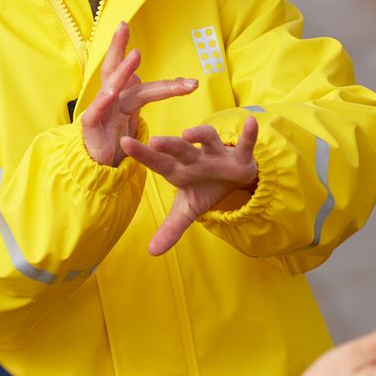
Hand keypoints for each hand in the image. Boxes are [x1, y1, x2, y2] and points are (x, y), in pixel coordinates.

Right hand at [80, 22, 197, 166]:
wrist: (97, 172)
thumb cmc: (113, 145)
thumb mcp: (128, 122)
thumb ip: (134, 101)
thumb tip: (137, 76)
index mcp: (121, 99)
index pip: (131, 76)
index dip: (136, 59)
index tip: (146, 43)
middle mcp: (109, 101)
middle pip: (114, 70)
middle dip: (118, 47)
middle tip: (123, 26)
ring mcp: (100, 112)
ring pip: (111, 88)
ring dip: (122, 71)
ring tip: (135, 56)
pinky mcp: (91, 127)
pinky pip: (97, 112)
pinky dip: (104, 101)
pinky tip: (112, 92)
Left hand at [120, 117, 258, 255]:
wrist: (234, 179)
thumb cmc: (205, 188)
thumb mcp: (188, 209)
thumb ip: (171, 229)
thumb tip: (152, 252)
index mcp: (179, 170)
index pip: (158, 163)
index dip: (143, 154)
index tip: (125, 143)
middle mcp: (195, 158)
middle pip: (180, 149)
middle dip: (169, 145)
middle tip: (154, 141)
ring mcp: (217, 154)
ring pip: (208, 139)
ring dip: (200, 134)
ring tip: (189, 133)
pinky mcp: (240, 157)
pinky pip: (244, 145)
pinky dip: (248, 136)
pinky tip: (250, 123)